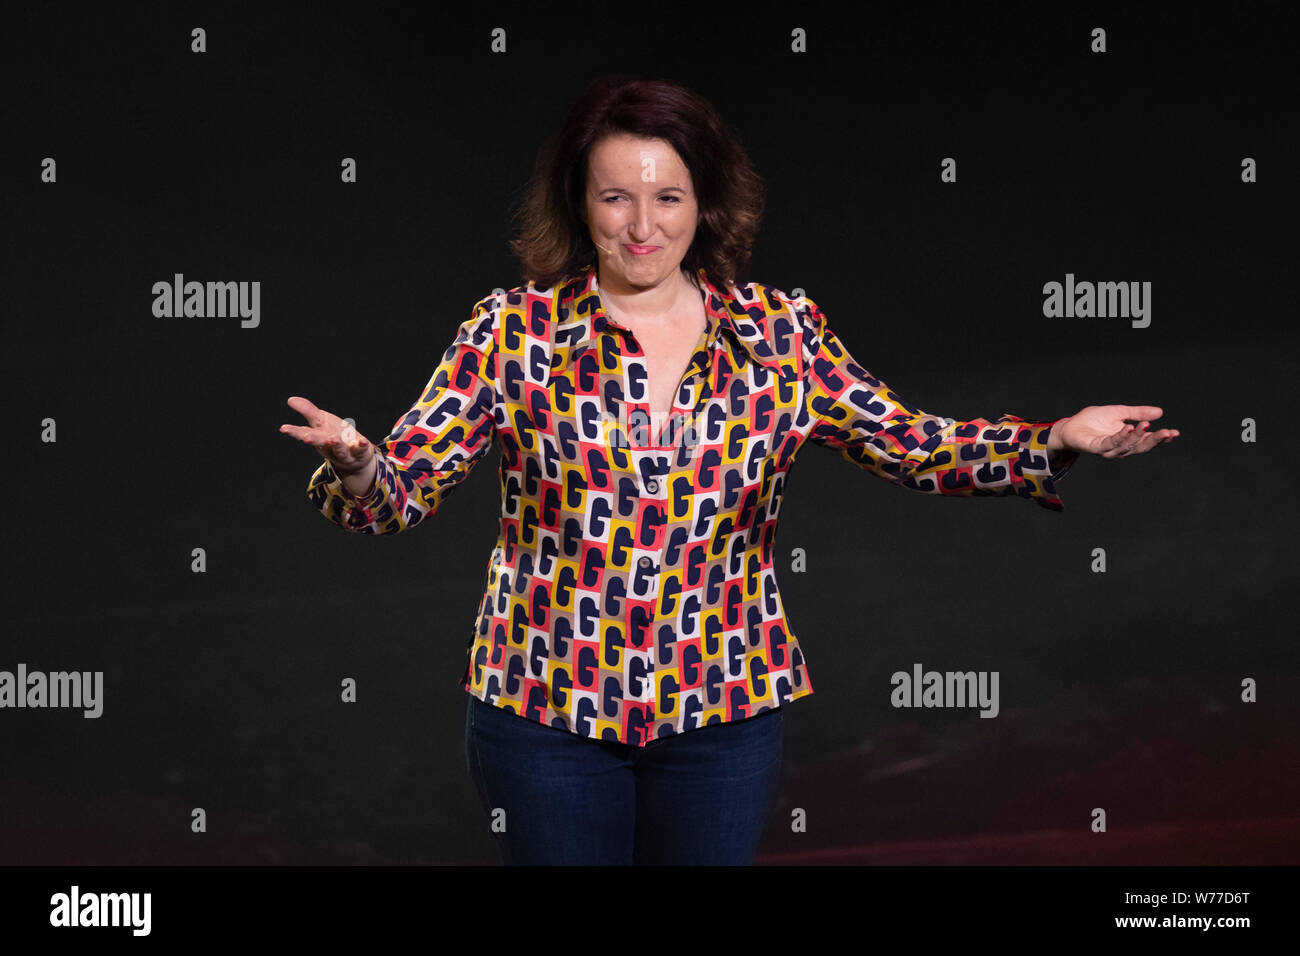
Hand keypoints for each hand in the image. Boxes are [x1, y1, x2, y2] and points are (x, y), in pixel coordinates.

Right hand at [279, 395, 374, 474]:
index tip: (283, 428)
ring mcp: (344, 451)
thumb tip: (290, 399)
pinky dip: (362, 446)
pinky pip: (360, 450)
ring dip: (336, 445)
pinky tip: (364, 442)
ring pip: (339, 450)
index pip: (304, 433)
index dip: (294, 431)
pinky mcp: (359, 452)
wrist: (355, 458)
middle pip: (320, 443)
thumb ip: (308, 411)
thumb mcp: (320, 421)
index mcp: (318, 436)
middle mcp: (329, 446)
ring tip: (333, 439)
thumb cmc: (334, 435)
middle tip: (306, 438)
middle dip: (313, 440)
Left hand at [1052, 405, 1179, 458]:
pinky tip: (1128, 428)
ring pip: (1128, 446)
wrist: (1071, 425)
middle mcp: (1121, 447)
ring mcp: (1109, 449)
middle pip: (1142, 446)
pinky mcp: (1097, 448)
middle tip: (1168, 432)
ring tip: (1145, 425)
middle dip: (1156, 440)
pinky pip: (1111, 444)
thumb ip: (1138, 413)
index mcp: (1129, 439)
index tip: (1175, 433)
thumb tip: (1160, 412)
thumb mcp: (1120, 412)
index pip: (1148, 440)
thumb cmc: (1094, 420)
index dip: (1162, 438)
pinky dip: (1121, 437)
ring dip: (1137, 436)